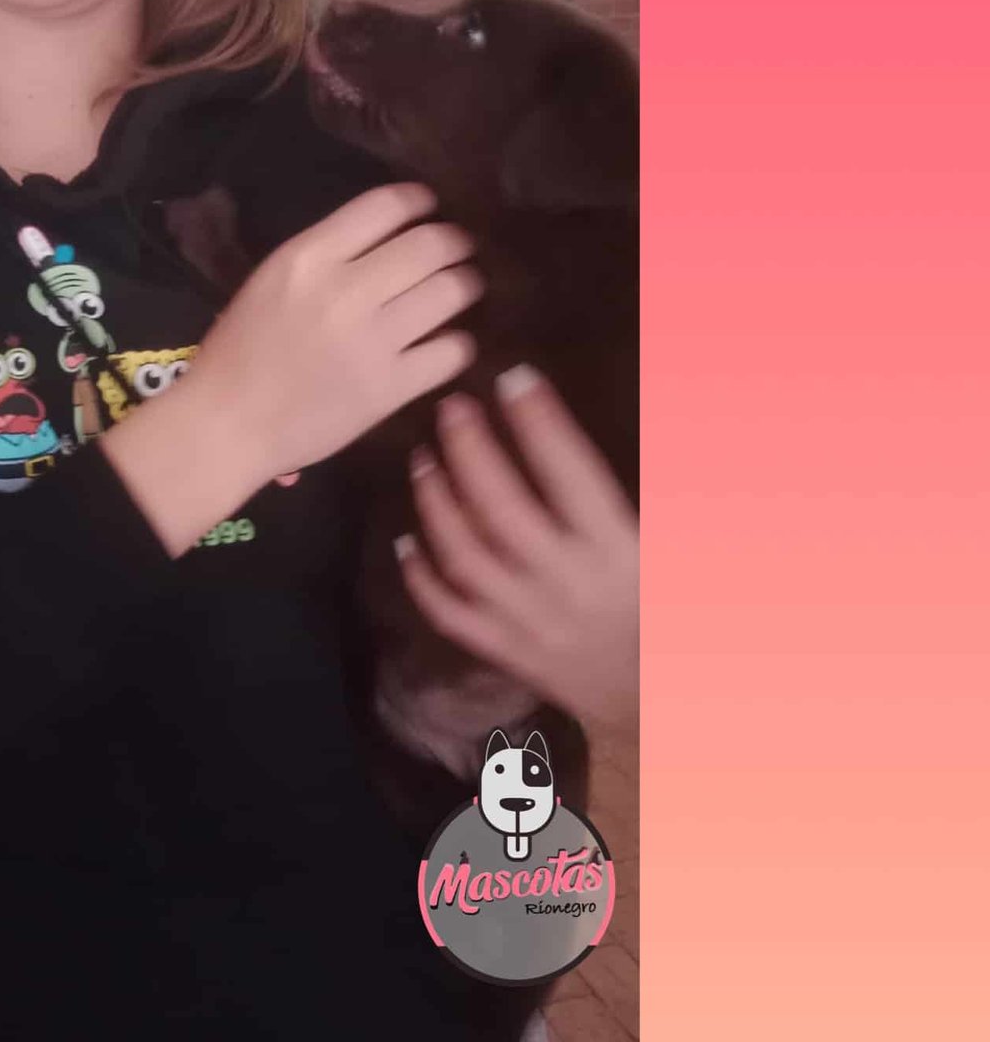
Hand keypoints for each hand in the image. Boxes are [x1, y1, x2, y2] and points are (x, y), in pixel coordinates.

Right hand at [183, 183, 481, 485]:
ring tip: (464, 288)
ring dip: (466, 285)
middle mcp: (346, 290)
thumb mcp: (271, 280)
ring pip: (450, 292)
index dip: (420, 200)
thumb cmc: (239, 350)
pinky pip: (452, 351)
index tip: (431, 206)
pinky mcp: (390, 388)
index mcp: (308, 257)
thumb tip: (387, 239)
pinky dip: (460, 343)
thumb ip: (325, 255)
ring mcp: (372, 340)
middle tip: (460, 249)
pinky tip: (450, 343)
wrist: (228, 424)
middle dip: (455, 242)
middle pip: (430, 245)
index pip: (385, 205)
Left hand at [393, 366, 637, 735]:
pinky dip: (421, 577)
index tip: (514, 378)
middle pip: (502, 510)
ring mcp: (529, 621)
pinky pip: (451, 613)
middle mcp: (567, 584)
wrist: (664, 706)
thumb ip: (662, 487)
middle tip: (450, 406)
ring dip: (436, 503)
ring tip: (421, 458)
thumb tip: (658, 417)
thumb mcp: (680, 548)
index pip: (571, 475)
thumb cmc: (672, 610)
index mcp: (619, 552)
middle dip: (471, 451)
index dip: (541, 424)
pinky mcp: (506, 651)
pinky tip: (404, 538)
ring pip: (466, 557)